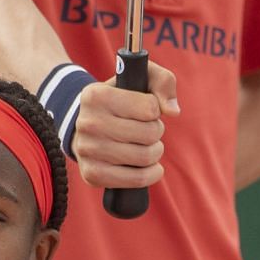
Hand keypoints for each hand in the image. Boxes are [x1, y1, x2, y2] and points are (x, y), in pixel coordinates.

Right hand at [70, 60, 179, 191]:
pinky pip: (136, 180)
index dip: (155, 110)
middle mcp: (88, 123)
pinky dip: (151, 174)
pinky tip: (149, 167)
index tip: (145, 110)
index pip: (150, 108)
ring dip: (155, 152)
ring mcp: (88, 150)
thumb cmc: (121, 101)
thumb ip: (163, 81)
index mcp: (96, 95)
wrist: (88, 126)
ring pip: (145, 157)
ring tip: (147, 146)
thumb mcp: (139, 79)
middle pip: (149, 134)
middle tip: (148, 130)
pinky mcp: (93, 174)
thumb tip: (172, 110)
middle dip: (156, 132)